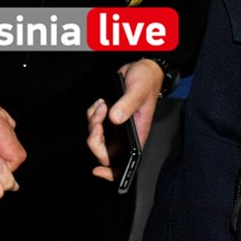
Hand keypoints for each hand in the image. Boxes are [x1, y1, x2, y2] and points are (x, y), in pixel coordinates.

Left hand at [86, 59, 161, 181]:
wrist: (143, 68)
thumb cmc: (146, 81)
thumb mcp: (138, 91)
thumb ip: (127, 105)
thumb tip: (115, 119)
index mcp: (137, 134)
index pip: (125, 162)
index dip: (111, 172)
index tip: (98, 170)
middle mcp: (125, 133)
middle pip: (103, 149)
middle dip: (95, 137)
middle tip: (99, 120)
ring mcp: (116, 125)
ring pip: (95, 134)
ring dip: (94, 120)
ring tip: (103, 105)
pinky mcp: (108, 115)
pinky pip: (93, 120)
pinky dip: (93, 112)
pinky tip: (101, 102)